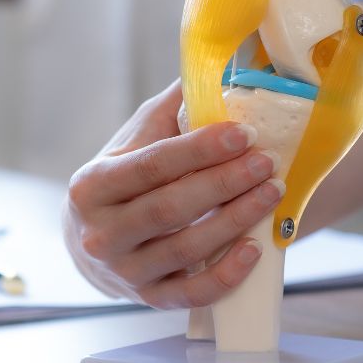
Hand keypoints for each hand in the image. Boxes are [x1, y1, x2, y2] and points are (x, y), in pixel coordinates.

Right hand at [64, 81, 283, 308]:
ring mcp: (123, 271)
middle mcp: (101, 233)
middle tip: (267, 162)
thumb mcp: (135, 139)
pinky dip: (225, 274)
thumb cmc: (124, 177)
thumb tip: (221, 64)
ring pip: (185, 250)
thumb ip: (173, 109)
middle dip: (224, 183)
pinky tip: (255, 249)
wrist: (92, 239)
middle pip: (170, 208)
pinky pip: (191, 292)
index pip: (151, 165)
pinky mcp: (147, 299)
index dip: (199, 150)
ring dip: (235, 221)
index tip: (243, 133)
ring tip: (271, 193)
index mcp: (92, 185)